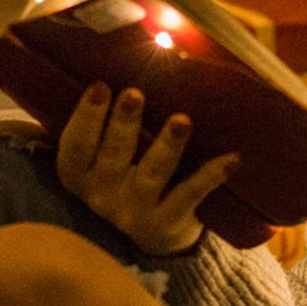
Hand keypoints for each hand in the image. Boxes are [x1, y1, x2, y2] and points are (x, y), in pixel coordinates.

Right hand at [57, 83, 239, 256]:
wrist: (154, 237)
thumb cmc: (123, 178)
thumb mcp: (99, 161)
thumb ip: (93, 127)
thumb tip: (94, 68)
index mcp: (80, 176)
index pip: (75, 147)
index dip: (85, 117)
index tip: (100, 85)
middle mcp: (102, 196)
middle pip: (113, 156)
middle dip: (124, 123)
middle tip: (134, 94)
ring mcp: (135, 213)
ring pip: (152, 174)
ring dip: (167, 145)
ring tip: (181, 121)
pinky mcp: (169, 223)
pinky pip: (190, 195)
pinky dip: (211, 176)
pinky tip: (231, 159)